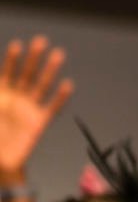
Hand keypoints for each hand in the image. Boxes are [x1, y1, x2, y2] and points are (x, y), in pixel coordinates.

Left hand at [0, 36, 72, 182]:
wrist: (0, 161)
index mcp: (0, 94)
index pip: (7, 72)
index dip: (11, 60)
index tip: (17, 45)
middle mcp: (16, 98)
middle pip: (26, 73)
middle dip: (33, 58)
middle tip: (41, 41)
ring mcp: (29, 109)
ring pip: (41, 85)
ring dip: (49, 70)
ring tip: (58, 54)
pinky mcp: (39, 122)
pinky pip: (52, 107)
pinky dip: (60, 97)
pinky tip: (67, 84)